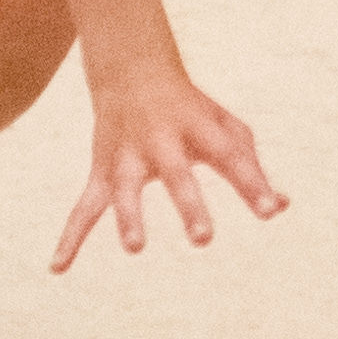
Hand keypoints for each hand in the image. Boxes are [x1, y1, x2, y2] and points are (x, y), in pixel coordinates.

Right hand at [54, 54, 284, 267]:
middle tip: (204, 238)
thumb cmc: (190, 110)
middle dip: (188, 204)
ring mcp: (127, 156)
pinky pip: (84, 208)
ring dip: (129, 216)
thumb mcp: (225, 128)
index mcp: (198, 127)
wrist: (131, 70)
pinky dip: (70, 237)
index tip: (271, 210)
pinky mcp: (102, 171)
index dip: (252, 183)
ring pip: (125, 188)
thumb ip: (251, 168)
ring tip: (135, 247)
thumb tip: (280, 207)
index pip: (231, 155)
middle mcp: (161, 139)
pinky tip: (58, 268)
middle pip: (176, 173)